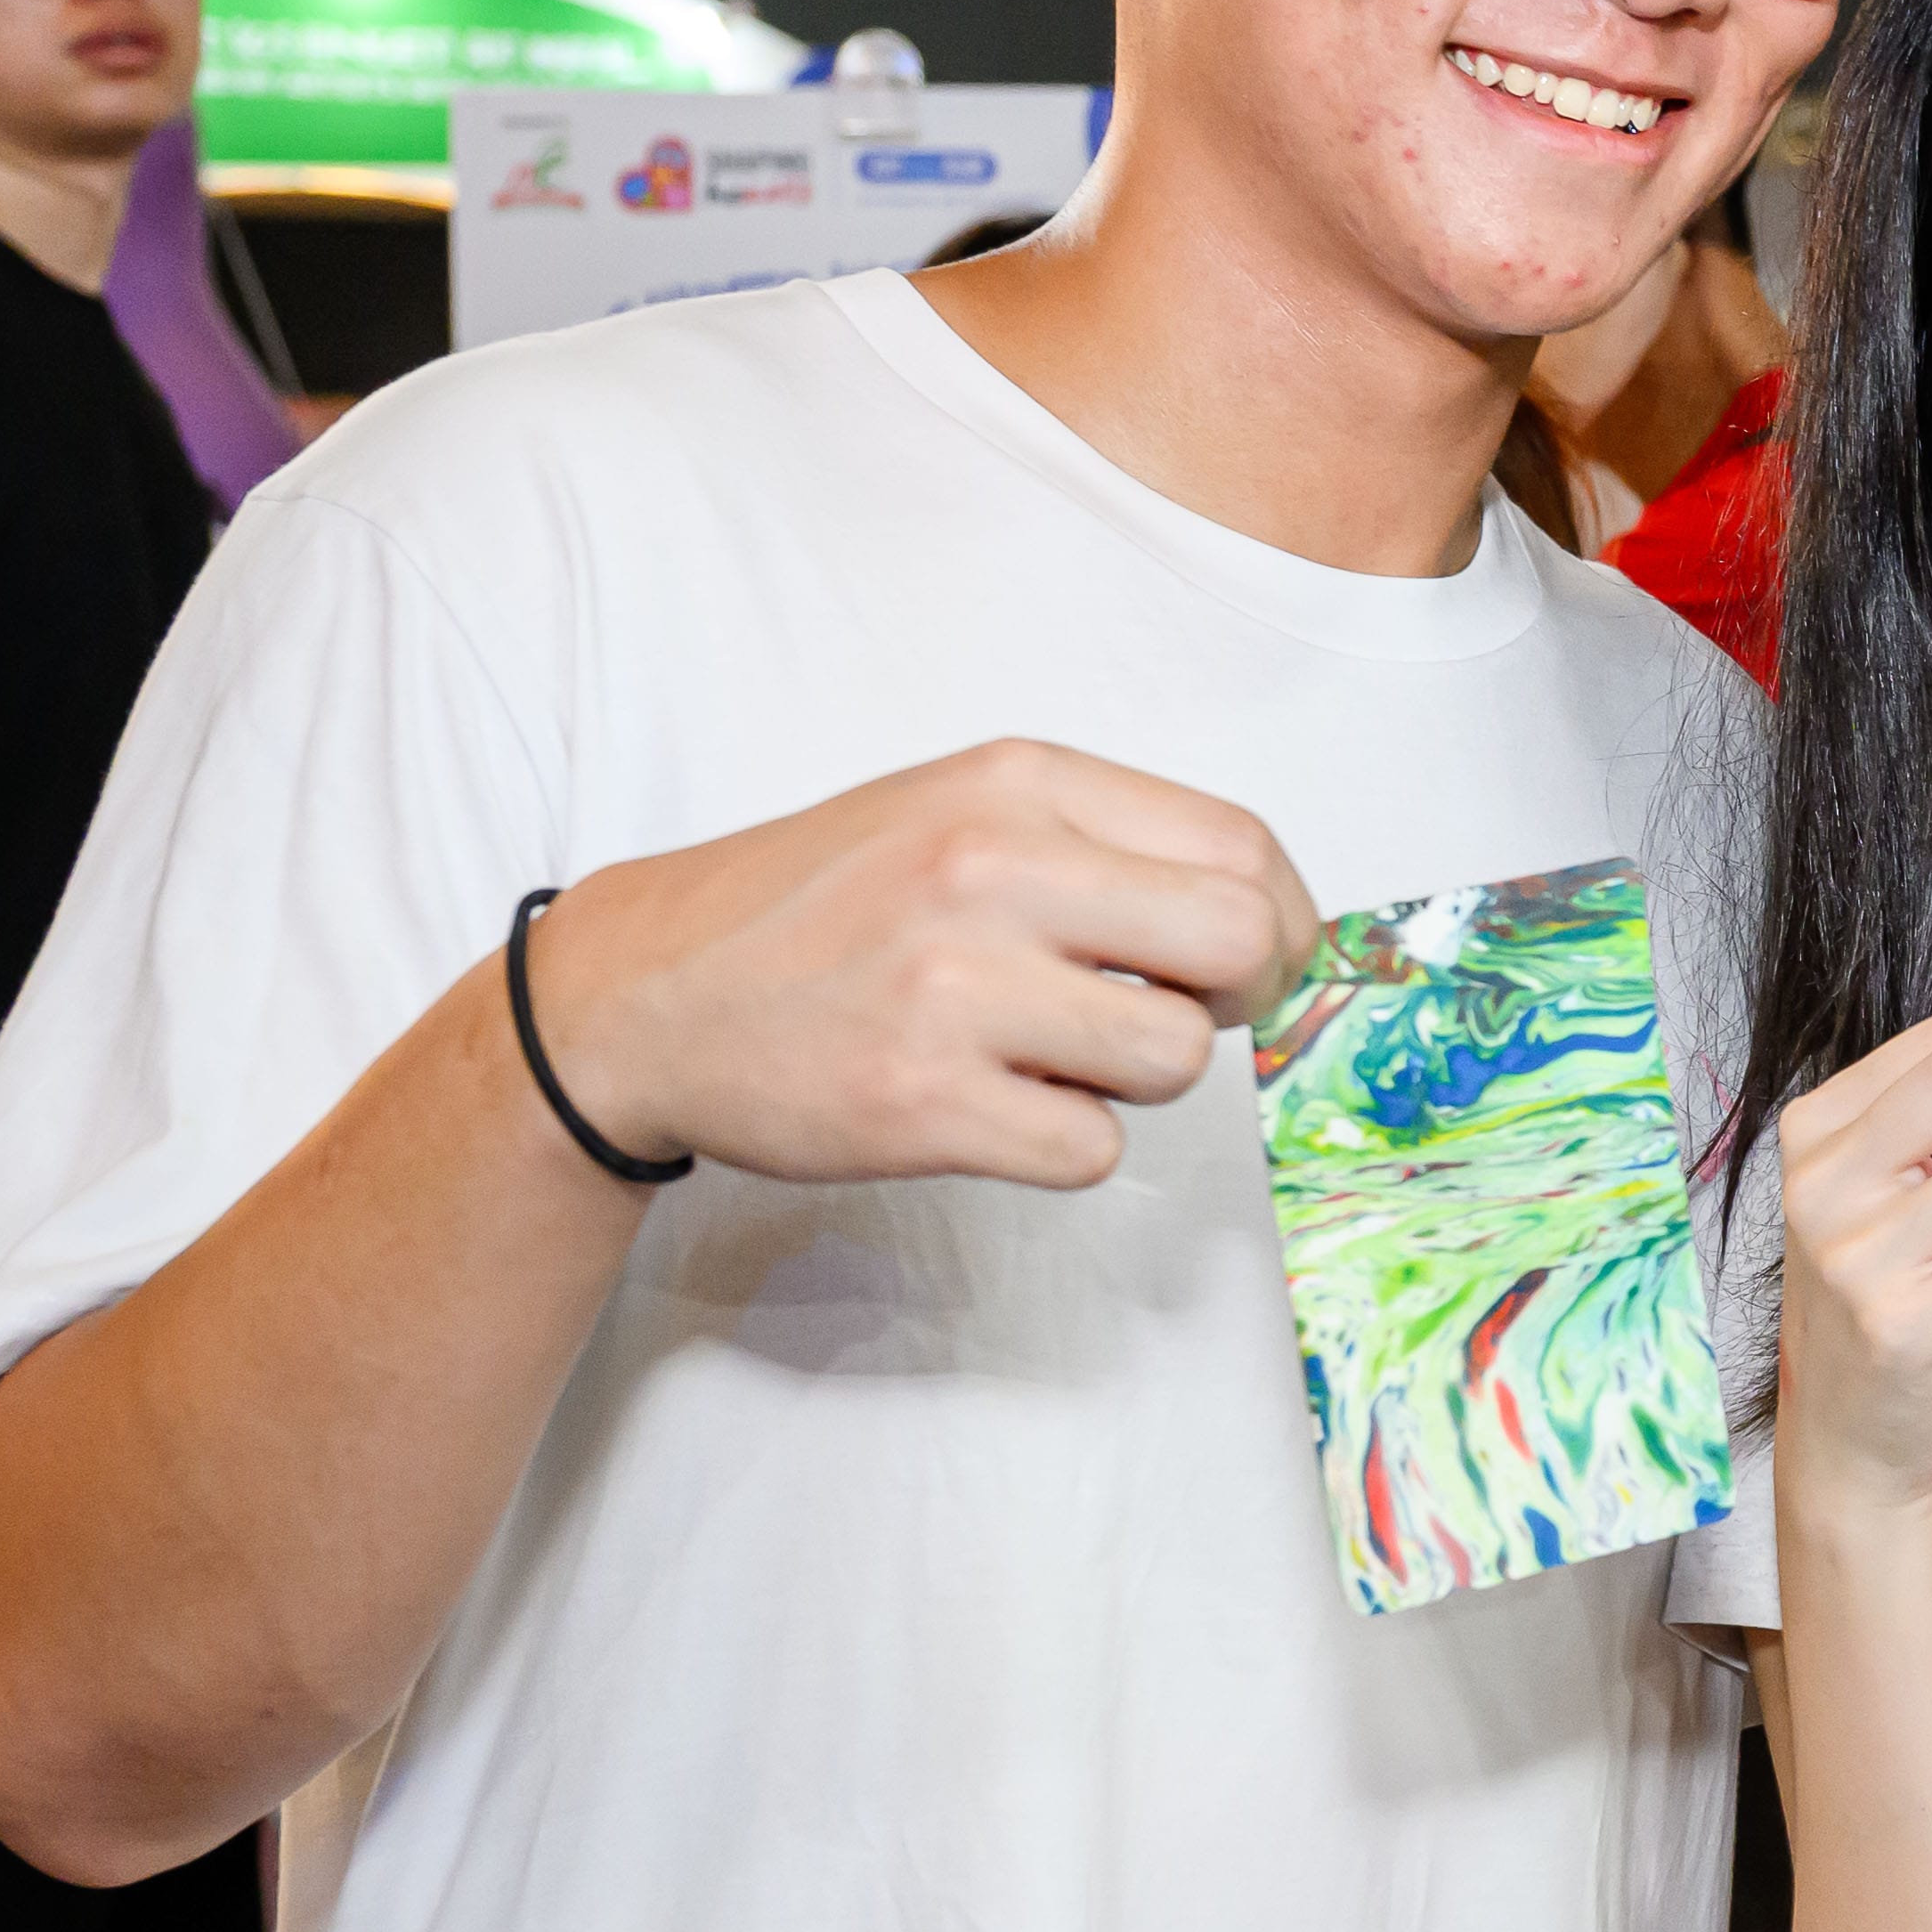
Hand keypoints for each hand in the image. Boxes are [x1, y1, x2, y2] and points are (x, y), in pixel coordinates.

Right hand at [517, 743, 1321, 1193]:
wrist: (648, 991)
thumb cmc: (823, 906)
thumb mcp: (958, 810)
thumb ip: (1104, 846)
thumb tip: (1264, 922)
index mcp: (1018, 784)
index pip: (1239, 847)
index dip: (1283, 920)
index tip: (1263, 962)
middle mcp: (993, 868)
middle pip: (1237, 944)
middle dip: (1246, 1000)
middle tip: (1186, 1018)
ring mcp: (957, 988)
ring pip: (1173, 1061)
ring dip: (1133, 1078)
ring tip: (1046, 1053)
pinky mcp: (925, 1101)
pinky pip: (1091, 1147)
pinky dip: (1062, 1141)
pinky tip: (990, 1103)